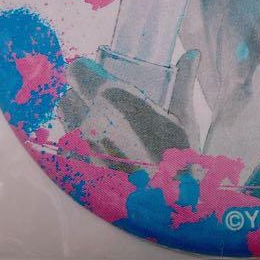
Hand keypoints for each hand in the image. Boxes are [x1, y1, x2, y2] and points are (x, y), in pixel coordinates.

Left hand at [57, 50, 200, 165]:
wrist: (167, 206)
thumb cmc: (178, 159)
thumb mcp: (183, 117)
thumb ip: (183, 82)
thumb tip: (192, 54)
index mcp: (113, 100)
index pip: (77, 72)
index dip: (84, 70)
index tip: (94, 73)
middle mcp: (89, 121)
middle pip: (68, 97)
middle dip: (81, 97)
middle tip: (103, 103)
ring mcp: (80, 149)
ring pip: (66, 124)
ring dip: (78, 120)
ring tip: (102, 128)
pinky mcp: (77, 173)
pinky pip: (70, 150)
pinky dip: (81, 146)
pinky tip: (102, 153)